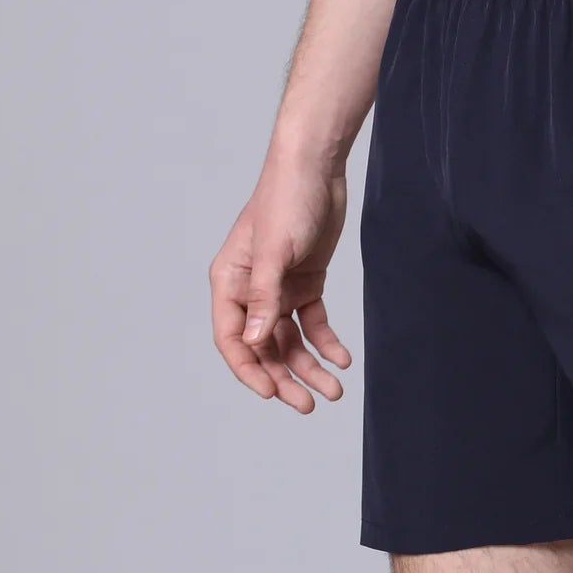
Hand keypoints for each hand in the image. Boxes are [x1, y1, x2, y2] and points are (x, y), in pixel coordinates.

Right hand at [209, 160, 351, 412]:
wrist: (316, 167)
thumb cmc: (286, 200)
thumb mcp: (274, 253)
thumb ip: (263, 299)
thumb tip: (253, 343)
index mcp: (230, 282)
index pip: (232, 339)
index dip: (250, 370)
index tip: (273, 393)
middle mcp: (250, 291)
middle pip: (264, 348)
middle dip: (285, 378)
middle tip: (309, 405)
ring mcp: (279, 289)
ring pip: (290, 341)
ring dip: (310, 367)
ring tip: (334, 391)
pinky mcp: (305, 284)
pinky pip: (313, 324)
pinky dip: (326, 343)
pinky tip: (342, 359)